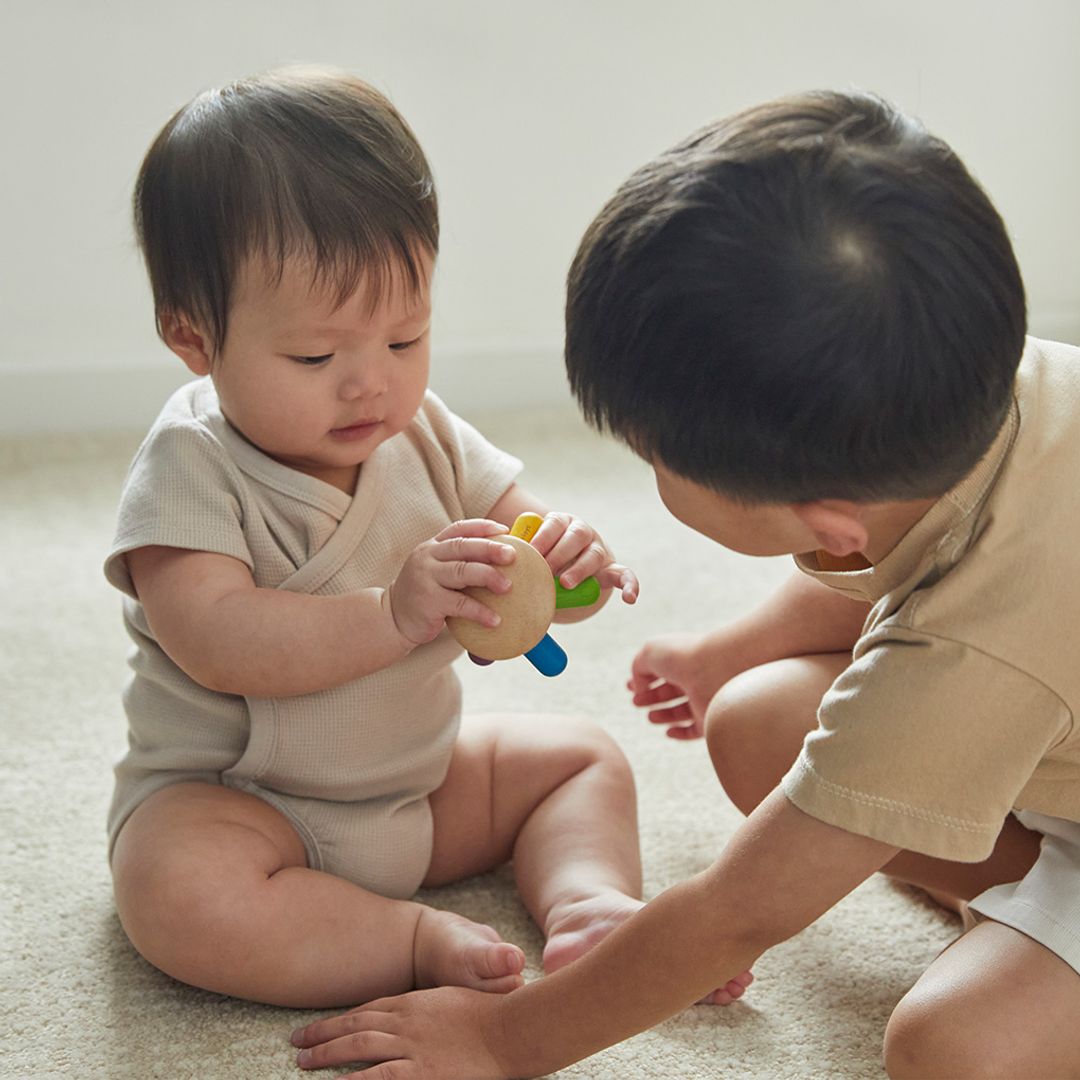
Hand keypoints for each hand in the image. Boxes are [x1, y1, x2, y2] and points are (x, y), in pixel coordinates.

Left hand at [291, 986, 513, 1079]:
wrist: (508, 1029)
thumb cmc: (487, 1014)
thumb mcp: (450, 1002)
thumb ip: (425, 1011)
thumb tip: (405, 1020)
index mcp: (414, 1002)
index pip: (368, 1009)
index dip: (340, 1019)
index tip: (319, 1027)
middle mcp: (406, 1021)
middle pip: (356, 1025)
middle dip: (323, 1034)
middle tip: (297, 1042)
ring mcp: (412, 1047)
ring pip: (359, 1046)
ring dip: (328, 1053)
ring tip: (304, 1061)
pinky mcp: (421, 1072)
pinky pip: (379, 1077)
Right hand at [388, 520, 516, 645]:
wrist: (392, 618)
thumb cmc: (425, 594)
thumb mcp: (436, 571)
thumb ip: (460, 563)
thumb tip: (503, 561)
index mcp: (432, 547)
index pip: (459, 529)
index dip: (483, 527)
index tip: (505, 530)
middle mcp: (427, 557)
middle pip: (463, 546)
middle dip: (490, 548)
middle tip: (512, 555)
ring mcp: (425, 578)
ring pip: (461, 571)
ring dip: (488, 576)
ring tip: (508, 586)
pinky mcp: (428, 601)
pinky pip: (459, 603)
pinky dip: (479, 611)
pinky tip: (495, 620)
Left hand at [528, 512, 637, 603]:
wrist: (565, 569)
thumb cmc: (540, 560)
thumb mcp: (530, 552)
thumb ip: (517, 553)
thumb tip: (493, 563)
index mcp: (560, 522)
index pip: (553, 524)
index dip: (542, 537)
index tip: (529, 553)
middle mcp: (582, 532)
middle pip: (575, 536)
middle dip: (559, 553)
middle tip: (544, 570)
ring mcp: (598, 550)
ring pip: (594, 555)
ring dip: (580, 569)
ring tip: (565, 583)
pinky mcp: (611, 568)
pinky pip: (625, 574)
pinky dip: (630, 585)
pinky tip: (629, 599)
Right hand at [627, 633, 731, 739]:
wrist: (715, 670)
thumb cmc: (682, 656)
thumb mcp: (648, 653)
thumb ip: (637, 668)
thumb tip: (639, 688)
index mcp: (682, 657)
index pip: (662, 669)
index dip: (643, 678)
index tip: (629, 687)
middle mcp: (695, 677)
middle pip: (670, 690)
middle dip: (651, 697)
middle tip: (636, 702)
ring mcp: (703, 698)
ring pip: (682, 711)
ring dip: (663, 715)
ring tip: (650, 717)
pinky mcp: (709, 718)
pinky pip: (695, 730)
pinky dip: (681, 733)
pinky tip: (668, 732)